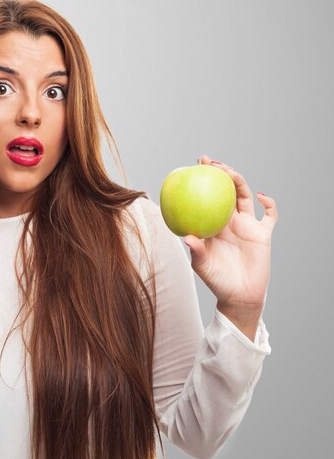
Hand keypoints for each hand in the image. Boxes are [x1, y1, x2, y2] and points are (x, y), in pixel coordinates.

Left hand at [183, 155, 278, 324]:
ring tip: (230, 173)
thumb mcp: (202, 265)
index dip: (202, 182)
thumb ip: (197, 251)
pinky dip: (269, 204)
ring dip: (239, 182)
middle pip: (226, 191)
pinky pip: (270, 215)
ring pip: (245, 197)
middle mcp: (229, 221)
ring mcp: (247, 225)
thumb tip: (188, 237)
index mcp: (213, 224)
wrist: (238, 295)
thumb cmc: (216, 280)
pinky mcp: (263, 234)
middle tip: (210, 163)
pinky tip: (262, 197)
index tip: (193, 167)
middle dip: (219, 174)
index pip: (206, 197)